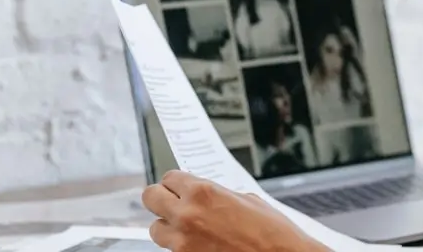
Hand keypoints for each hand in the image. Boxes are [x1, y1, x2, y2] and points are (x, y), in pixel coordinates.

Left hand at [141, 170, 328, 251]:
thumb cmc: (271, 230)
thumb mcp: (245, 200)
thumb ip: (216, 194)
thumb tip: (202, 195)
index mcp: (203, 192)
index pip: (169, 178)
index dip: (177, 182)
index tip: (180, 186)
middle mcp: (187, 215)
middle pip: (150, 197)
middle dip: (161, 198)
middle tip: (173, 201)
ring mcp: (183, 241)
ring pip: (155, 228)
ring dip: (167, 225)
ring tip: (185, 226)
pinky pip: (171, 248)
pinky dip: (180, 244)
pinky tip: (199, 241)